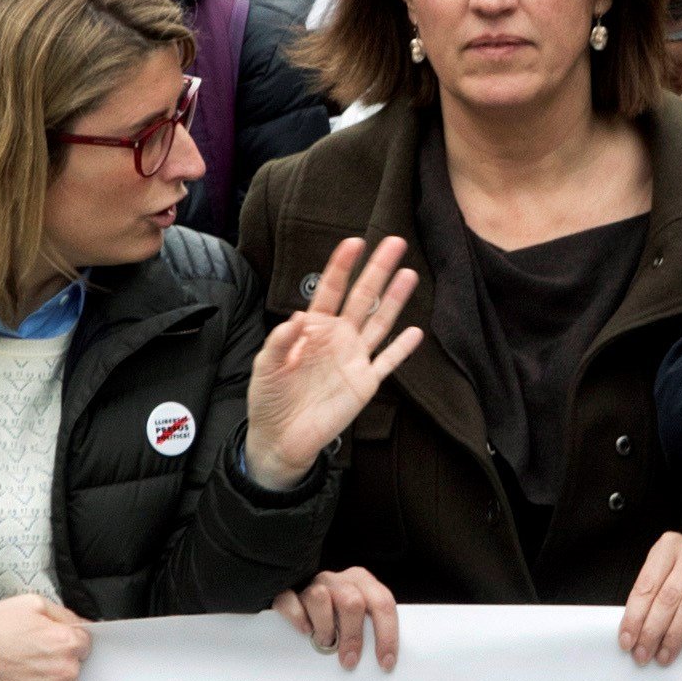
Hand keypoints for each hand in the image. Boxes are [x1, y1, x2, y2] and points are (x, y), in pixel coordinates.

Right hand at [0, 593, 91, 680]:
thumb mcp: (32, 603)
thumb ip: (63, 613)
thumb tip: (78, 623)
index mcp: (67, 641)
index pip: (85, 642)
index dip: (68, 639)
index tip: (54, 641)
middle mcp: (67, 669)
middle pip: (77, 665)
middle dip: (61, 659)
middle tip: (36, 655)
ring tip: (30, 672)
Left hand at [245, 235, 424, 487]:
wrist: (280, 439)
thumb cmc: (269, 398)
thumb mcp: (266, 367)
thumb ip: (280, 342)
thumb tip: (297, 317)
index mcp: (313, 329)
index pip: (330, 290)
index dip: (341, 266)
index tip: (353, 242)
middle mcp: (338, 338)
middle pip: (361, 297)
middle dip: (377, 270)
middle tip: (394, 241)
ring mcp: (354, 359)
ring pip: (379, 323)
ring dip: (394, 300)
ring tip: (409, 274)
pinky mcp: (365, 384)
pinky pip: (387, 363)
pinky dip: (401, 349)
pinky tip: (415, 332)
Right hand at [273, 565, 400, 670]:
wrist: (295, 593)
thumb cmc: (335, 613)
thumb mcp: (358, 615)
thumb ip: (369, 627)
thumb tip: (383, 661)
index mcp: (361, 581)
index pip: (383, 603)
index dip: (387, 635)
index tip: (385, 662)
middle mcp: (338, 579)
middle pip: (352, 602)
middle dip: (353, 636)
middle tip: (350, 661)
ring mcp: (312, 583)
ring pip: (319, 597)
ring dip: (325, 626)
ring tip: (325, 643)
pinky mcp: (287, 590)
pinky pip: (289, 600)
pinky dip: (297, 617)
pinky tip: (304, 630)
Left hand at [619, 533, 681, 665]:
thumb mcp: (668, 580)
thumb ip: (651, 599)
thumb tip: (631, 635)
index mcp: (670, 545)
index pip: (646, 585)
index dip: (634, 617)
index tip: (627, 642)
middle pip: (668, 596)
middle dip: (652, 631)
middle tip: (643, 655)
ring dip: (675, 635)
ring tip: (665, 655)